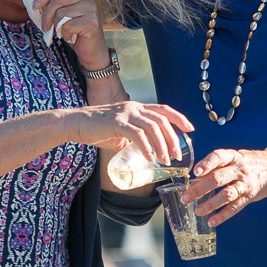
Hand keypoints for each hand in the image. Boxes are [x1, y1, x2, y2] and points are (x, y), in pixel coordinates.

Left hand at [32, 0, 106, 64]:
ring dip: (57, 26)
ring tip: (62, 32)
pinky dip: (65, 34)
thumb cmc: (75, 31)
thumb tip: (36, 2)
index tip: (34, 6)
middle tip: (45, 27)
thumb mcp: (64, 13)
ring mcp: (91, 9)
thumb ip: (55, 4)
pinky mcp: (91, 22)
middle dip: (46, 15)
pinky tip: (70, 37)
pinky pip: (67, 25)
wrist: (91, 50)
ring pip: (61, 13)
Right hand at [74, 102, 193, 161]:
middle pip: (162, 119)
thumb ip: (132, 136)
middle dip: (173, 137)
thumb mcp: (119, 130)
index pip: (164, 110)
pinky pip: (137, 134)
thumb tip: (142, 149)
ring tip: (165, 159)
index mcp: (137, 108)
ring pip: (152, 127)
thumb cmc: (96, 128)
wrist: (75, 123)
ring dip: (162, 144)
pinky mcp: (116, 123)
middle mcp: (134, 108)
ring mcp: (125, 114)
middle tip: (178, 154)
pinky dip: (147, 146)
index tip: (191, 129)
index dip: (179, 118)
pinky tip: (150, 157)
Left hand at [183, 146, 266, 227]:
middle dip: (199, 189)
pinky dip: (223, 215)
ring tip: (197, 211)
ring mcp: (245, 184)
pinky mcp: (249, 196)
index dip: (206, 164)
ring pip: (226, 195)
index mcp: (234, 157)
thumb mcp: (235, 158)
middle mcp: (239, 170)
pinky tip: (212, 221)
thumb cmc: (250, 162)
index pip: (218, 157)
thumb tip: (194, 180)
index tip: (195, 172)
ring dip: (210, 204)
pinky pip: (235, 207)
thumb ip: (216, 167)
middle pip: (217, 179)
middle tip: (185, 198)